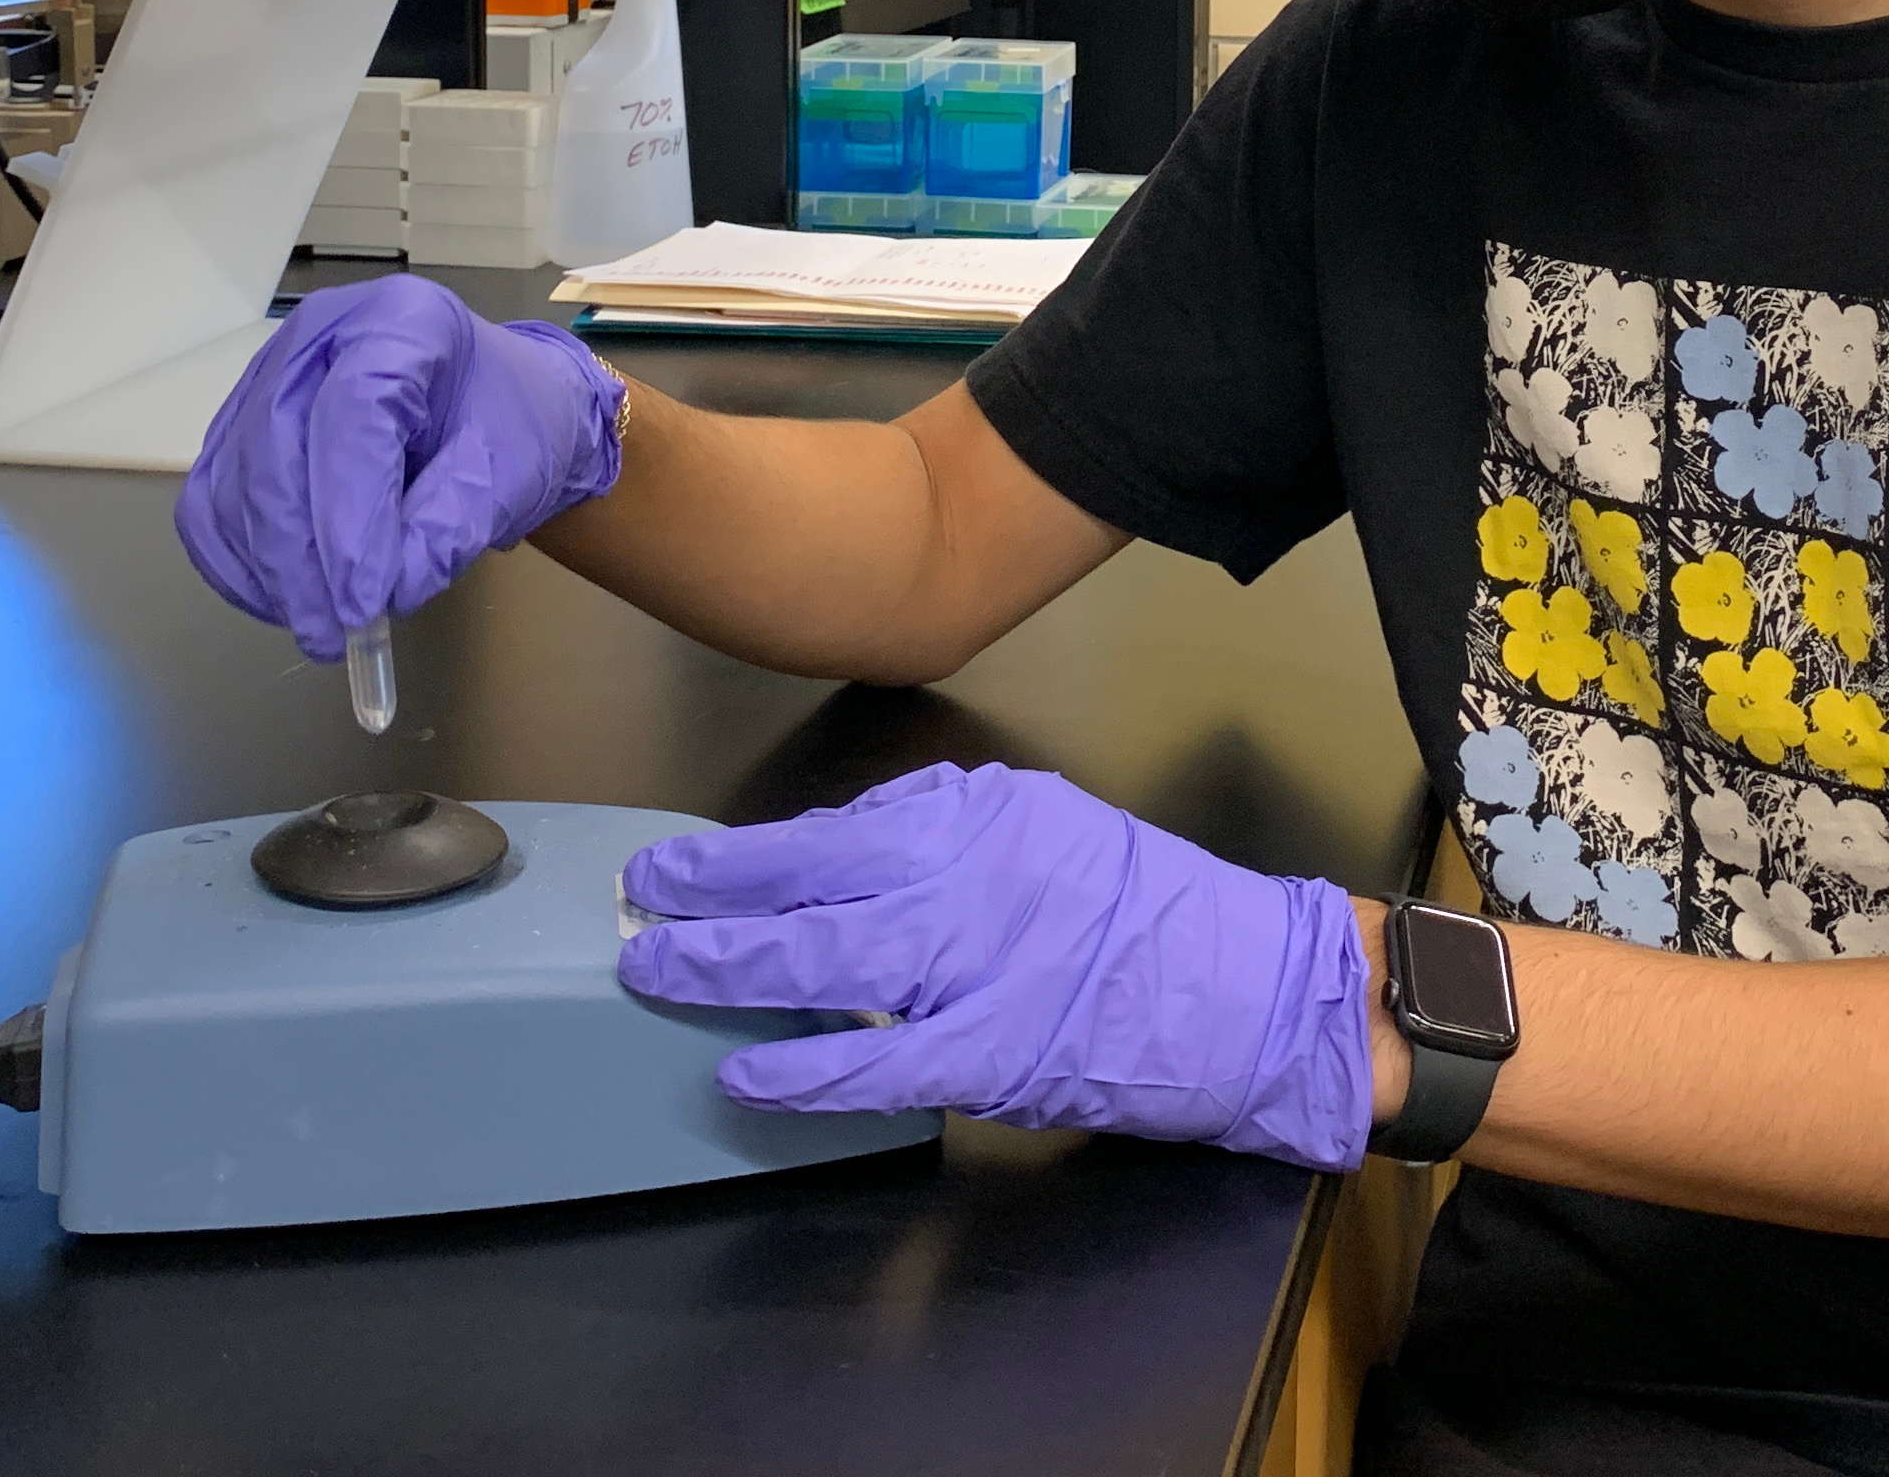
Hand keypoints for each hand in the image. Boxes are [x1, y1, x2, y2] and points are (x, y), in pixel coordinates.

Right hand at [175, 276, 624, 656]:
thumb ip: (448, 532)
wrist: (488, 412)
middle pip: (275, 446)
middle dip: (298, 557)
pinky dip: (237, 560)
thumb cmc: (508, 429)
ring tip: (319, 625)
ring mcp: (269, 376)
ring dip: (267, 568)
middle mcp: (320, 335)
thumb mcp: (510, 476)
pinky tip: (281, 601)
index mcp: (403, 320)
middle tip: (333, 633)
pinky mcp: (239, 424)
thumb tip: (381, 595)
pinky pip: (211, 498)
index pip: (353, 411)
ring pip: (234, 479)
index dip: (350, 514)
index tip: (365, 602)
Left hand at [615, 762, 1373, 1171]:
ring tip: (658, 975)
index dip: (740, 857)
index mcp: (978, 817)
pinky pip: (875, 1062)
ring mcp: (980, 965)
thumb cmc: (1143, 910)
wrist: (1248, 987)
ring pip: (827, 964)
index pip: (830, 830)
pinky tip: (745, 1072)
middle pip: (810, 885)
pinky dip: (802, 1069)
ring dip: (731, 972)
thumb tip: (835, 858)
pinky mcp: (995, 1050)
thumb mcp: (1042, 825)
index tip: (674, 867)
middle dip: (710, 903)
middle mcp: (970, 876)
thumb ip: (942, 831)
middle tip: (640, 913)